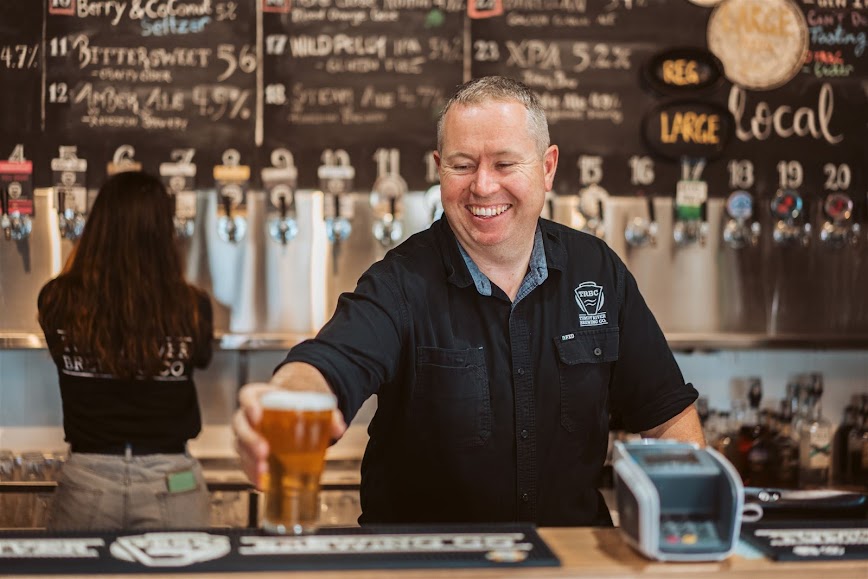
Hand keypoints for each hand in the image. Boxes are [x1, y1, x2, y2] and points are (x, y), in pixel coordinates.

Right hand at [232, 364, 347, 488]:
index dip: (249, 405)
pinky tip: (263, 484)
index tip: (257, 415)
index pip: (248, 396)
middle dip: (250, 439)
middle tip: (263, 451)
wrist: (292, 409)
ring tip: (264, 472)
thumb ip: (327, 413)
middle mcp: (248, 415)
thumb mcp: (312, 402)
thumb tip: (339, 427)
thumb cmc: (297, 404)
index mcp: (260, 396)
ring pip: (240, 446)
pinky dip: (253, 474)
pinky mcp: (250, 452)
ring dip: (250, 461)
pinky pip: (246, 463)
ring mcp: (247, 434)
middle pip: (240, 425)